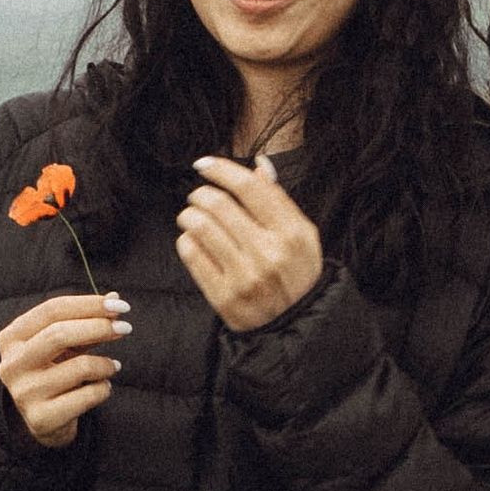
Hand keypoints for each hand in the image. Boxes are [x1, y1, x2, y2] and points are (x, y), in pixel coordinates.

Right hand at [0, 289, 127, 445]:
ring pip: (79, 367)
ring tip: (112, 366)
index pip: (52, 310)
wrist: (42, 420)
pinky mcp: (42, 418)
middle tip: (125, 329)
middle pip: (59, 334)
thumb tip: (114, 298)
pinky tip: (103, 387)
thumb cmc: (54, 371)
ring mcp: (25, 393)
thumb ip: (86, 321)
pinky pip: (87, 396)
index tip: (119, 306)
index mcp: (12, 337)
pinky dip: (103, 389)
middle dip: (98, 327)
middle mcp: (12, 364)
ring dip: (105, 364)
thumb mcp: (64, 344)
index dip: (88, 304)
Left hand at [177, 154, 323, 330]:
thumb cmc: (296, 273)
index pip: (250, 188)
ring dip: (189, 214)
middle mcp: (269, 253)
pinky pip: (191, 253)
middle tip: (199, 197)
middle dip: (200, 193)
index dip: (221, 169)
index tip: (204, 165)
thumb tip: (259, 165)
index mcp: (292, 234)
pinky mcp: (224, 296)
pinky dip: (187, 240)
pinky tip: (195, 241)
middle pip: (218, 203)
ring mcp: (245, 276)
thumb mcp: (302, 236)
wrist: (295, 325)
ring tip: (193, 217)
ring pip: (200, 225)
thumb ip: (280, 200)